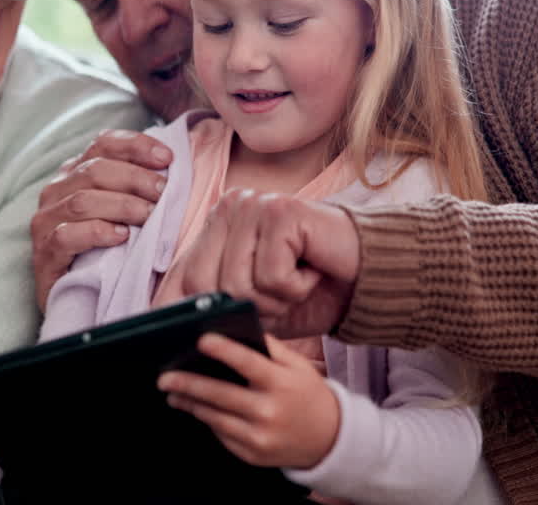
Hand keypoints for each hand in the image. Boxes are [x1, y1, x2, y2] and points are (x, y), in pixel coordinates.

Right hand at [30, 129, 171, 310]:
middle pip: (94, 170)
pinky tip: (121, 237)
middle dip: (135, 178)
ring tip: (149, 216)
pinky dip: (97, 233)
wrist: (78, 303)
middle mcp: (56, 192)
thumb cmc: (108, 252)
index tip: (167, 158)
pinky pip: (67, 236)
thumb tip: (173, 168)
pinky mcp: (43, 254)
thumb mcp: (124, 213)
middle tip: (164, 193)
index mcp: (75, 173)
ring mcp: (46, 223)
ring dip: (122, 205)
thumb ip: (137, 188)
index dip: (135, 146)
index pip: (103, 144)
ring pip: (82, 201)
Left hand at [157, 334, 339, 469]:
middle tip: (164, 377)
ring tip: (172, 392)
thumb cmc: (307, 395)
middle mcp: (270, 412)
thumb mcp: (297, 366)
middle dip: (187, 384)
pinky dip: (208, 420)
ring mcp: (260, 437)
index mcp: (281, 384)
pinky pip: (222, 435)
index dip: (223, 350)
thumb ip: (269, 347)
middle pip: (219, 395)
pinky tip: (196, 408)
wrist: (330, 440)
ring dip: (189, 404)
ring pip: (214, 418)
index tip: (200, 339)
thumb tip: (236, 329)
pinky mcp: (252, 454)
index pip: (248, 363)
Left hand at [164, 189, 360, 337]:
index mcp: (218, 225)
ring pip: (238, 283)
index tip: (190, 333)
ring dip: (275, 300)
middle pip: (207, 284)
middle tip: (279, 296)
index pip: (185, 276)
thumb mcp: (256, 304)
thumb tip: (166, 322)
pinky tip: (312, 271)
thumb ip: (218, 306)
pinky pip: (271, 276)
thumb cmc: (312, 290)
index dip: (193, 309)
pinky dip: (296, 288)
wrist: (371, 277)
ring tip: (297, 282)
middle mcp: (231, 207)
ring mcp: (255, 205)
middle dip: (246, 307)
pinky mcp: (282, 212)